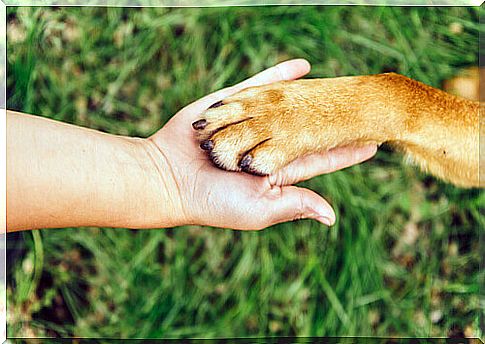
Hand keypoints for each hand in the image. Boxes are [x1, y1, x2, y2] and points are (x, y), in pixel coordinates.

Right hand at [148, 59, 376, 229]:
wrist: (170, 179)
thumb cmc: (215, 201)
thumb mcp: (259, 209)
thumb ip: (295, 205)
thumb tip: (332, 217)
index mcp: (278, 170)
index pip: (319, 159)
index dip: (345, 152)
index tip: (371, 144)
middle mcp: (268, 144)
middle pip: (309, 129)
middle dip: (334, 121)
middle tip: (362, 111)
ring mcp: (251, 123)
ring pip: (289, 106)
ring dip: (313, 97)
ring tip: (339, 88)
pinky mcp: (232, 104)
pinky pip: (260, 86)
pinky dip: (280, 76)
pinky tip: (303, 67)